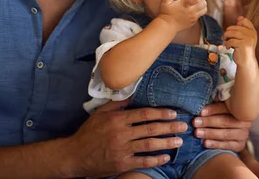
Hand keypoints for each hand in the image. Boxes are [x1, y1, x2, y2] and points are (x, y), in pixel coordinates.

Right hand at [64, 100, 186, 177]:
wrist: (75, 155)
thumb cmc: (88, 132)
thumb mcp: (100, 113)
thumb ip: (117, 104)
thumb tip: (132, 95)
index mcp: (117, 119)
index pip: (144, 114)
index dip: (161, 113)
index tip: (173, 112)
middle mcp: (121, 133)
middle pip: (151, 129)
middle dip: (170, 127)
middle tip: (183, 125)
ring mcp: (122, 149)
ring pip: (149, 145)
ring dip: (167, 142)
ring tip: (179, 140)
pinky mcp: (122, 163)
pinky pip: (143, 161)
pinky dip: (156, 159)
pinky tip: (167, 157)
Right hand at [158, 0, 206, 30]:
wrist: (167, 26)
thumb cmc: (166, 13)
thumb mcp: (165, 1)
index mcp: (185, 5)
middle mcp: (191, 11)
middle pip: (204, 3)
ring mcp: (193, 17)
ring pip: (204, 9)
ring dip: (202, 5)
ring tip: (197, 3)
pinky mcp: (193, 21)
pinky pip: (200, 15)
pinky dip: (199, 11)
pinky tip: (193, 9)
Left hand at [193, 102, 250, 151]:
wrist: (235, 131)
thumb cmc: (225, 115)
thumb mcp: (223, 107)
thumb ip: (218, 103)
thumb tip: (211, 98)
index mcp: (240, 109)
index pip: (226, 108)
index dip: (213, 110)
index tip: (201, 112)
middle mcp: (244, 122)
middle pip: (225, 121)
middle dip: (208, 122)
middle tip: (195, 122)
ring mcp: (243, 134)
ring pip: (225, 134)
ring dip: (209, 133)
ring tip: (197, 132)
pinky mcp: (240, 145)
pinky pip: (226, 145)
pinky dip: (215, 144)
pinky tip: (205, 143)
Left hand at [222, 16, 257, 63]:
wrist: (246, 62)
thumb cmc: (243, 49)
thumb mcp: (244, 38)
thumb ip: (241, 28)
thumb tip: (239, 17)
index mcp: (252, 31)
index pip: (245, 20)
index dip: (237, 24)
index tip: (234, 31)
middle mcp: (252, 34)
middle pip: (236, 27)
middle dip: (228, 32)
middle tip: (225, 37)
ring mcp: (248, 39)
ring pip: (232, 33)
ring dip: (226, 36)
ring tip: (225, 41)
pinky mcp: (244, 45)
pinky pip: (231, 41)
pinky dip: (227, 44)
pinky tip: (228, 47)